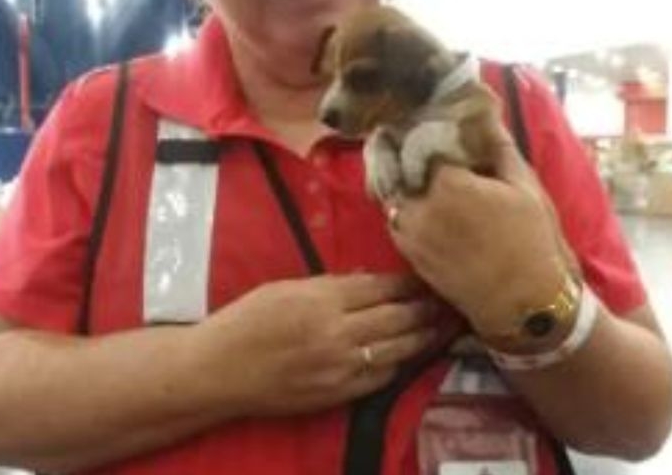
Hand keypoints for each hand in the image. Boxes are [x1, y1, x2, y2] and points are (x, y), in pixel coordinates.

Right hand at [196, 273, 446, 416]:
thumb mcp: (285, 287)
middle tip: (451, 299)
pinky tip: (415, 354)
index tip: (427, 276)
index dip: (408, 283)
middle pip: (397, 317)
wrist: (220, 371)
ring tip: (446, 326)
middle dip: (427, 308)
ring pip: (397, 349)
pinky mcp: (337, 394)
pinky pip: (380, 376)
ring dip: (425, 337)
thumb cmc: (246, 320)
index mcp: (322, 299)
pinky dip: (401, 362)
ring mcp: (340, 368)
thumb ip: (329, 285)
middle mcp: (337, 333)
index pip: (380, 288)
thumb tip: (367, 280)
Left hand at [386, 129, 576, 337]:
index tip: (436, 128)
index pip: (425, 142)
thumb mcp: (524, 186)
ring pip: (396, 191)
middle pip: (406, 166)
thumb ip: (498, 145)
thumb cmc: (532, 241)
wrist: (525, 304)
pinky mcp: (407, 251)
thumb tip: (485, 112)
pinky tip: (424, 203)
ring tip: (423, 174)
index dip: (431, 134)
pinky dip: (405, 206)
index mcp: (448, 182)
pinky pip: (396, 217)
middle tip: (425, 147)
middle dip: (413, 155)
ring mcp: (409, 230)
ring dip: (405, 180)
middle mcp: (420, 204)